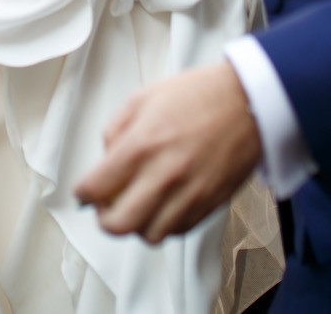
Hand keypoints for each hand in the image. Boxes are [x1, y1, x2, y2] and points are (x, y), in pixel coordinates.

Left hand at [73, 62, 260, 242]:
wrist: (248, 101)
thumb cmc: (198, 94)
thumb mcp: (143, 98)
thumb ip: (116, 130)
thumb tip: (105, 159)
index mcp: (142, 145)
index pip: (96, 188)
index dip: (83, 194)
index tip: (85, 192)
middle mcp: (164, 175)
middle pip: (119, 225)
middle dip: (104, 220)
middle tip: (106, 207)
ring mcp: (189, 194)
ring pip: (150, 235)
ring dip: (137, 225)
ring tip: (137, 207)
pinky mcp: (210, 204)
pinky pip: (179, 231)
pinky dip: (165, 224)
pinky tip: (163, 206)